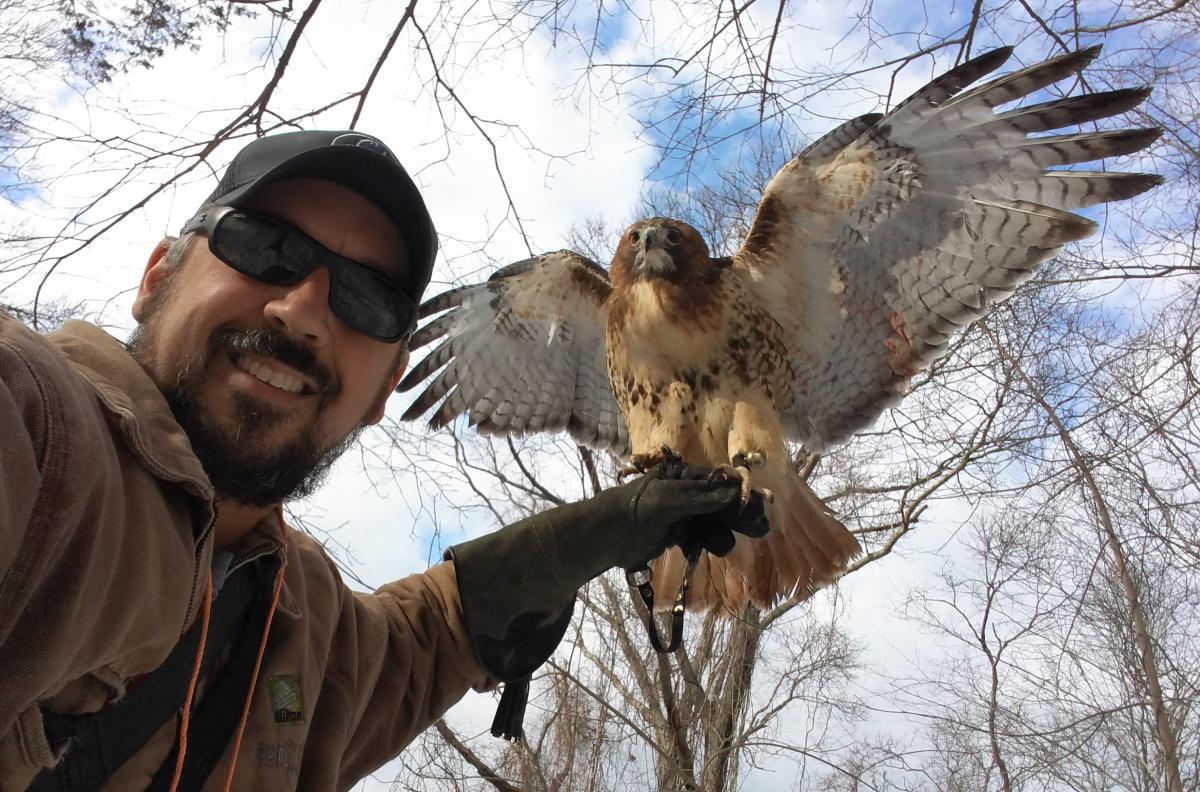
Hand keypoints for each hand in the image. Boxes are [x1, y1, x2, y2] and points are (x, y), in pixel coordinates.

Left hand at [611, 457, 769, 568]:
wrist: (607, 534)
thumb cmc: (636, 508)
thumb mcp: (669, 499)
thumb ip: (700, 499)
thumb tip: (732, 495)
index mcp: (682, 477)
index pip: (717, 484)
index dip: (738, 494)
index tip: (759, 505)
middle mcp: (684, 493)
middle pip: (718, 504)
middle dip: (737, 515)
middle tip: (761, 527)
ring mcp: (680, 514)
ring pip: (710, 523)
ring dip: (722, 533)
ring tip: (727, 545)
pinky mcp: (675, 534)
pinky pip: (698, 537)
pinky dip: (707, 543)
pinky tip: (715, 549)